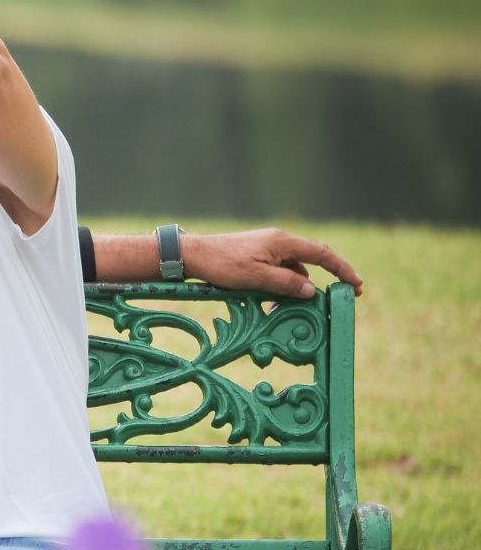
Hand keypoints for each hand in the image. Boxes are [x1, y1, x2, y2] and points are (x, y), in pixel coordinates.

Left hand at [182, 228, 363, 297]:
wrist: (193, 255)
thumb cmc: (223, 265)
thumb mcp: (258, 278)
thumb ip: (287, 284)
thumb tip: (312, 291)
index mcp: (283, 242)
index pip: (322, 254)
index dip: (342, 269)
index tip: (357, 284)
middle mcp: (279, 241)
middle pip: (312, 260)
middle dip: (326, 278)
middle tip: (338, 297)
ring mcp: (268, 247)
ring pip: (293, 269)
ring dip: (295, 288)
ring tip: (285, 308)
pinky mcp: (258, 255)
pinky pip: (278, 270)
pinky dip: (280, 285)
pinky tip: (270, 302)